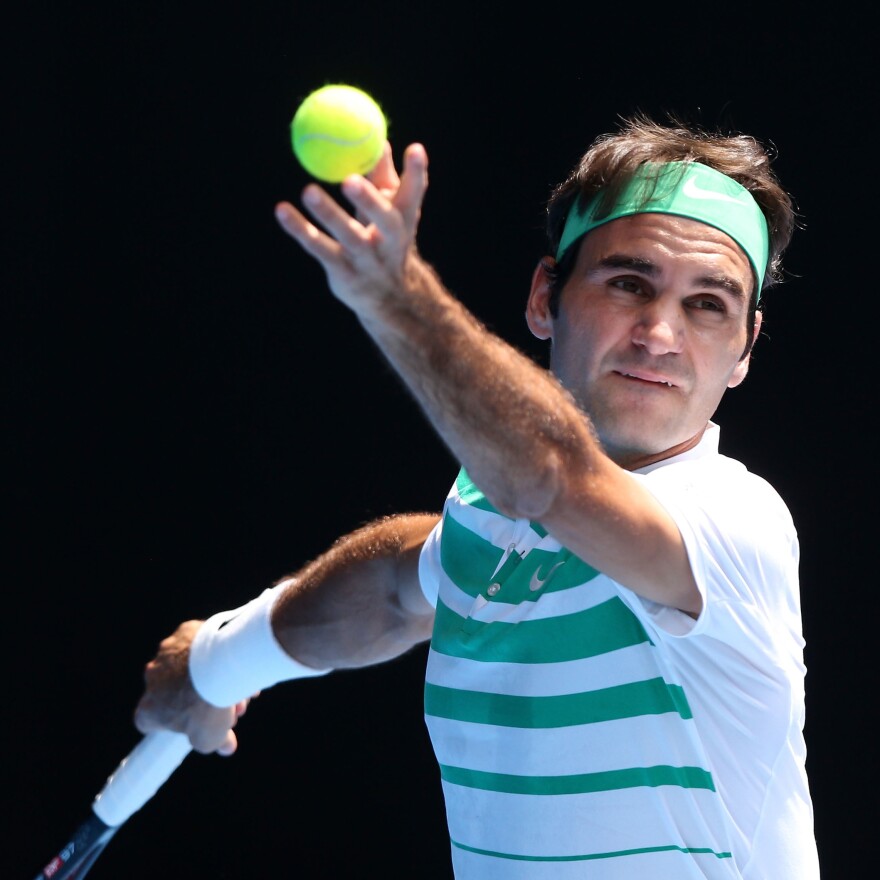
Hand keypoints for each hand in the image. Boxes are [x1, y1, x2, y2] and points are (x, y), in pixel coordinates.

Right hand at [134, 620, 251, 755]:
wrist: (219, 665)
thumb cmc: (208, 706)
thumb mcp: (210, 737)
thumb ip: (213, 743)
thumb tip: (227, 747)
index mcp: (149, 708)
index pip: (151, 721)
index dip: (174, 724)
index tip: (193, 724)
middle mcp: (151, 677)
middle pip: (177, 692)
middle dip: (201, 700)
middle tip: (230, 706)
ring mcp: (167, 651)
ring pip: (190, 667)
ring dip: (211, 677)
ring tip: (240, 686)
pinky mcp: (185, 631)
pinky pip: (200, 645)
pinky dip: (215, 653)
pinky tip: (236, 662)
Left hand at [273, 141, 428, 315]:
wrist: (387, 298)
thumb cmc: (386, 241)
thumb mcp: (391, 212)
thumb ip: (383, 178)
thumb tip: (378, 139)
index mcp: (404, 221)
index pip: (414, 194)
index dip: (416, 173)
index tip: (415, 148)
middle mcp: (390, 242)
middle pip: (384, 219)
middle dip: (369, 200)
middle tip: (349, 180)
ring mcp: (367, 260)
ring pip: (348, 236)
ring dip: (329, 214)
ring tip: (309, 191)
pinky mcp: (344, 273)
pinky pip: (319, 248)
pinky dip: (299, 229)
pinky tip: (282, 210)